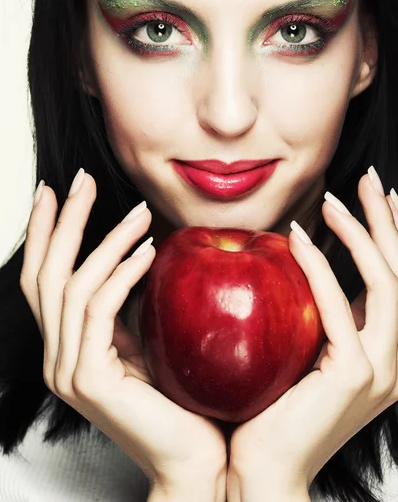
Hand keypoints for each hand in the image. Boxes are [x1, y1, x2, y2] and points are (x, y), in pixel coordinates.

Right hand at [20, 170, 226, 493]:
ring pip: (72, 286)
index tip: (58, 191)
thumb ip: (126, 308)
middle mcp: (57, 357)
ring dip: (104, 241)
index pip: (44, 278)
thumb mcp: (143, 341)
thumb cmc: (179, 398)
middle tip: (83, 180)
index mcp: (67, 347)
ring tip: (139, 213)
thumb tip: (137, 252)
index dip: (47, 232)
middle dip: (63, 222)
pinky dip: (122, 272)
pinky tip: (148, 250)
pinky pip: (100, 310)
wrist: (195, 459)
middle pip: (46, 274)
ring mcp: (67, 371)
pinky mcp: (89, 381)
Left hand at [228, 171, 397, 496]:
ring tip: (335, 198)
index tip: (378, 197)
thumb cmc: (273, 409)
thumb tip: (299, 262)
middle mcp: (393, 359)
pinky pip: (338, 306)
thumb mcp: (305, 354)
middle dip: (389, 221)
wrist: (265, 469)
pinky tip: (299, 238)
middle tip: (370, 179)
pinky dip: (321, 266)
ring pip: (386, 283)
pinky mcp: (353, 375)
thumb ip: (317, 316)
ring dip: (362, 233)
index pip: (394, 280)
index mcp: (382, 352)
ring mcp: (380, 369)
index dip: (391, 235)